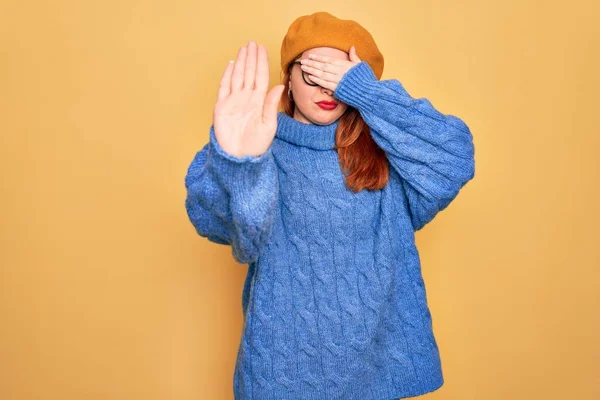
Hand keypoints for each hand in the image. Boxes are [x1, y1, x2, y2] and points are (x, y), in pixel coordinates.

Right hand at [213, 41, 284, 157]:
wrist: (239, 158)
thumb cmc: (256, 145)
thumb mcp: (269, 125)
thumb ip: (271, 105)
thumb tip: (280, 86)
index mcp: (259, 102)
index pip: (261, 77)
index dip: (262, 62)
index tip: (262, 49)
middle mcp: (246, 99)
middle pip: (249, 73)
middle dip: (251, 58)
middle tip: (253, 43)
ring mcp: (234, 101)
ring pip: (237, 76)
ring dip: (241, 62)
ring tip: (244, 49)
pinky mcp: (221, 107)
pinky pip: (224, 87)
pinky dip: (227, 76)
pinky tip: (231, 65)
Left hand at [298, 45, 361, 91]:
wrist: (369, 92)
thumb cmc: (366, 78)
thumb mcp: (361, 65)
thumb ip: (354, 56)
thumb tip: (352, 47)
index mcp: (344, 64)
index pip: (328, 59)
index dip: (318, 57)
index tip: (310, 56)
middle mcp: (339, 71)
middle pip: (322, 66)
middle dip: (311, 63)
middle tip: (302, 61)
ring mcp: (337, 80)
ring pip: (321, 74)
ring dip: (311, 70)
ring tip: (303, 68)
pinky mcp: (336, 89)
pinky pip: (324, 83)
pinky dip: (317, 80)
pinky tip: (310, 77)